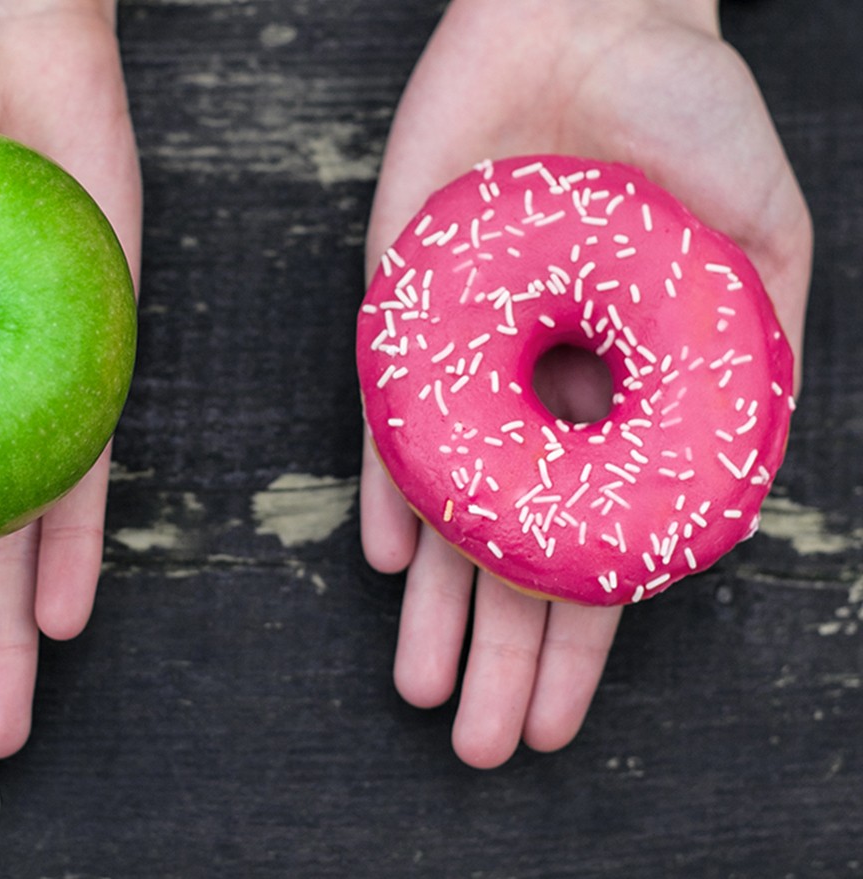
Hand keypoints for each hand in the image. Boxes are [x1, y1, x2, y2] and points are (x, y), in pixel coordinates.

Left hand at [361, 0, 810, 766]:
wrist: (584, 20)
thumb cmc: (689, 114)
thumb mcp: (761, 236)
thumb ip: (752, 354)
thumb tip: (734, 474)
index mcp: (626, 401)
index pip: (598, 547)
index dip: (581, 640)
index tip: (561, 719)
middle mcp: (542, 400)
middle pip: (515, 553)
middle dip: (501, 653)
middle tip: (480, 746)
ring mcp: (469, 365)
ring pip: (448, 508)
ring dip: (437, 605)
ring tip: (425, 691)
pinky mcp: (405, 316)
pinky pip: (390, 421)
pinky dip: (391, 491)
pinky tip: (394, 564)